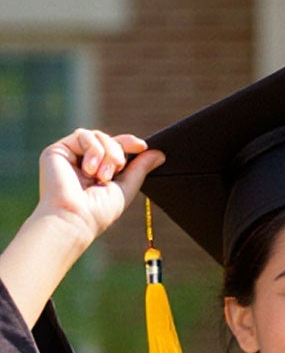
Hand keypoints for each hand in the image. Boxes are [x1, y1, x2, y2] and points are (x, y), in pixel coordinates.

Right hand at [34, 130, 158, 247]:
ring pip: (97, 135)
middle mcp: (83, 162)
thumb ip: (140, 169)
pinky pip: (83, 135)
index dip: (129, 143)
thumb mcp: (126, 188)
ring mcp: (70, 155)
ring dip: (107, 153)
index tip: (142, 146)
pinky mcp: (57, 150)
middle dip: (118, 152)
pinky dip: (93, 150)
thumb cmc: (99, 211)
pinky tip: (89, 170)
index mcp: (98, 170)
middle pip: (108, 139)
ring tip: (102, 176)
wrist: (75, 217)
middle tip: (116, 171)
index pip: (115, 148)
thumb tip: (159, 153)